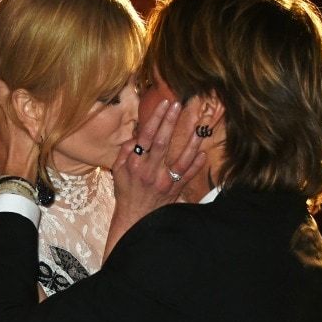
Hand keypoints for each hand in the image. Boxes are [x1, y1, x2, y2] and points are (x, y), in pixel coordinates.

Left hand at [0, 79, 38, 180]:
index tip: (13, 89)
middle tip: (23, 111)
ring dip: (7, 124)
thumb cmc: (25, 149)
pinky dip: (5, 138)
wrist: (17, 178)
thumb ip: (8, 100)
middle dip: (8, 107)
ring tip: (21, 131)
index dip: (4, 87)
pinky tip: (15, 144)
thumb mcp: (24, 120)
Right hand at [105, 99, 204, 255]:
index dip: (156, 118)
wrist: (135, 218)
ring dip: (190, 143)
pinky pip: (188, 176)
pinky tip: (203, 153)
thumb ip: (126, 152)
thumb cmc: (126, 191)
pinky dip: (196, 165)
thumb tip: (137, 136)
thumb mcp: (118, 171)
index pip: (146, 136)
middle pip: (162, 142)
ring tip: (198, 128)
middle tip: (178, 105)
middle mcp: (150, 172)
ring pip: (180, 159)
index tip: (164, 103)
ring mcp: (164, 181)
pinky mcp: (175, 190)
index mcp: (135, 164)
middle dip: (170, 122)